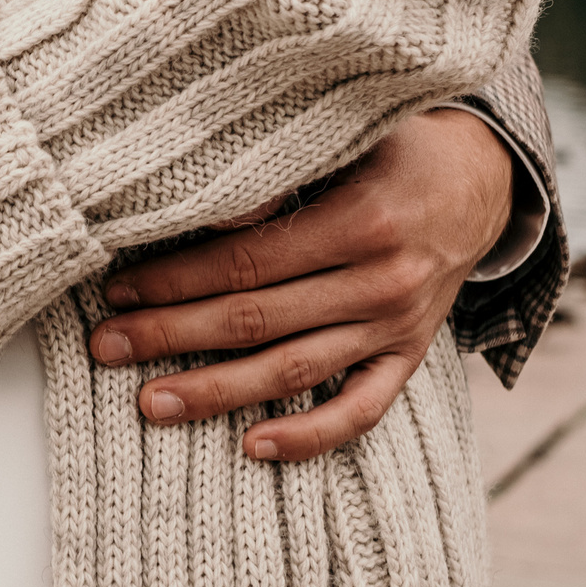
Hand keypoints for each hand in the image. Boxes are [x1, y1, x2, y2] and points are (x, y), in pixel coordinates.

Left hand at [91, 108, 515, 464]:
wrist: (480, 179)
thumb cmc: (390, 148)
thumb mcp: (344, 138)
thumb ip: (278, 173)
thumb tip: (198, 204)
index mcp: (360, 220)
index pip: (247, 261)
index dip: (176, 279)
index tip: (118, 290)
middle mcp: (381, 281)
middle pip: (257, 320)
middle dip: (172, 335)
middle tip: (105, 347)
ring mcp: (396, 327)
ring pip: (294, 371)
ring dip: (217, 392)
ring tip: (151, 404)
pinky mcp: (408, 356)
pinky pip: (361, 411)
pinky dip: (309, 436)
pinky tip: (252, 448)